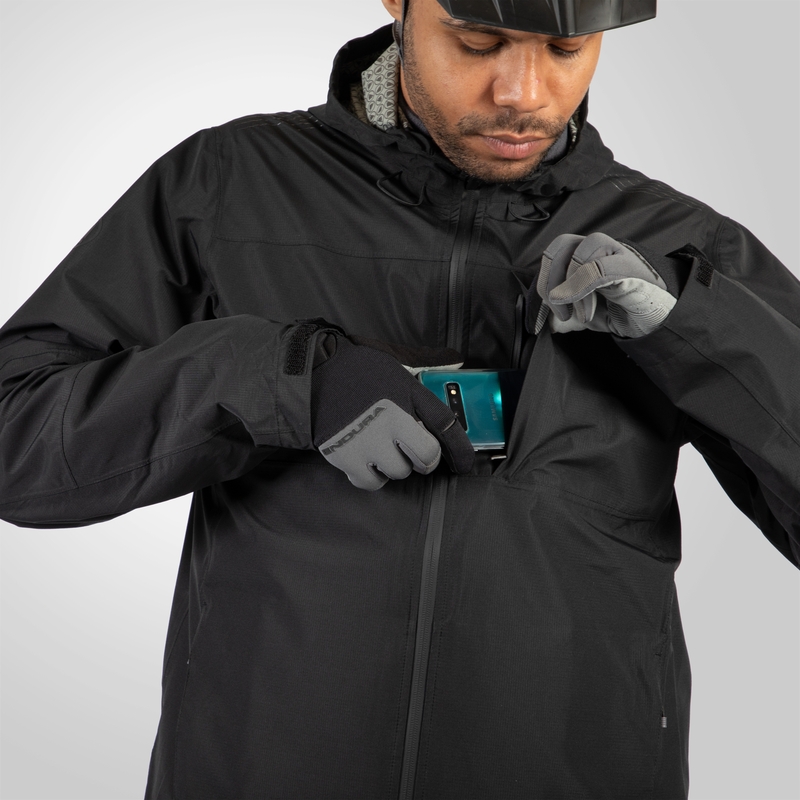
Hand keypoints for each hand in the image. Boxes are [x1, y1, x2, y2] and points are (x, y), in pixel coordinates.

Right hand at [310, 334, 474, 489]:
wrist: (308, 374)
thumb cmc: (353, 366)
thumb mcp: (393, 358)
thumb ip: (426, 360)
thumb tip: (456, 359)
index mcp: (407, 392)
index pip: (446, 425)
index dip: (461, 449)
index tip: (465, 464)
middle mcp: (392, 418)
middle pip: (426, 456)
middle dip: (424, 458)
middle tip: (412, 452)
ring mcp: (369, 440)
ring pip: (398, 471)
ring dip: (394, 464)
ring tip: (380, 447)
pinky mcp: (346, 456)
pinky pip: (371, 482)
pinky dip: (370, 476)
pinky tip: (365, 458)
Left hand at [531, 232, 676, 337]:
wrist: (664, 318)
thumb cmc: (627, 310)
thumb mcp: (590, 314)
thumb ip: (568, 315)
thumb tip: (550, 324)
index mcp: (587, 255)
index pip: (554, 252)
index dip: (542, 279)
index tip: (542, 314)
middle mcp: (601, 248)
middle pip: (562, 245)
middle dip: (549, 280)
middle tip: (557, 311)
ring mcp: (618, 254)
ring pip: (581, 252)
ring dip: (570, 288)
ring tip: (578, 316)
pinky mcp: (631, 268)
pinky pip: (599, 268)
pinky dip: (581, 288)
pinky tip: (582, 313)